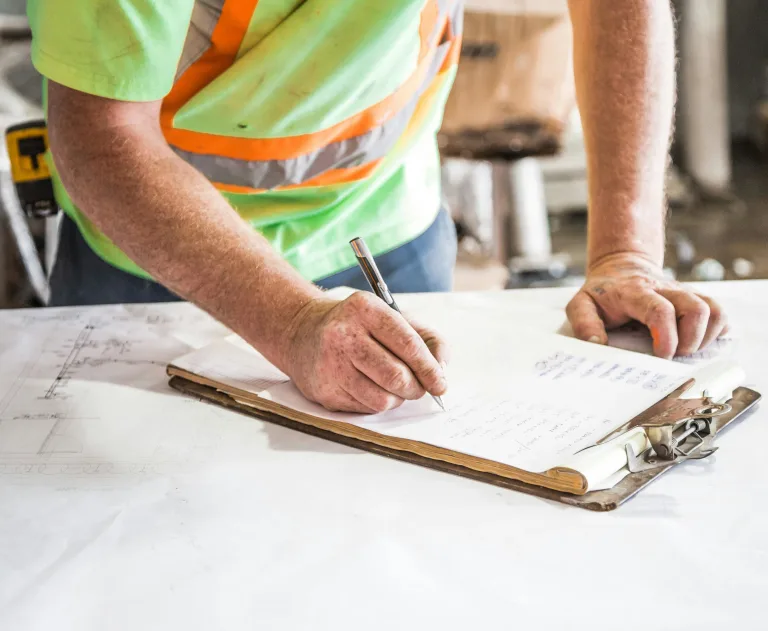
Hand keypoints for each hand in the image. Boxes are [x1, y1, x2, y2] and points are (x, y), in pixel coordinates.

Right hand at [282, 292, 448, 412]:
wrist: (302, 332)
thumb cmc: (358, 327)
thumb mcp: (392, 318)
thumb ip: (427, 339)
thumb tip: (442, 369)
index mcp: (365, 309)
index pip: (407, 344)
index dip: (429, 368)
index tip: (440, 383)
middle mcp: (343, 334)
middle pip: (396, 376)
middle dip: (416, 388)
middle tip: (419, 388)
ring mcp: (330, 364)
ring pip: (382, 399)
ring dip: (397, 399)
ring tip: (393, 386)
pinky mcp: (324, 390)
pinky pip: (365, 409)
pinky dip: (376, 403)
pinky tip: (369, 387)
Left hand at [566, 253, 727, 358]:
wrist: (620, 267)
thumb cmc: (602, 293)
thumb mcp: (581, 304)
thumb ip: (584, 323)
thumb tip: (596, 344)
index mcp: (635, 292)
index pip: (660, 310)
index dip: (667, 336)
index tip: (663, 355)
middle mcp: (665, 290)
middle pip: (696, 309)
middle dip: (690, 340)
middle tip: (673, 356)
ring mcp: (684, 293)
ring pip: (714, 310)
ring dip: (705, 337)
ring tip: (685, 350)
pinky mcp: (695, 299)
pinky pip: (719, 313)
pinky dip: (715, 331)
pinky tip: (696, 341)